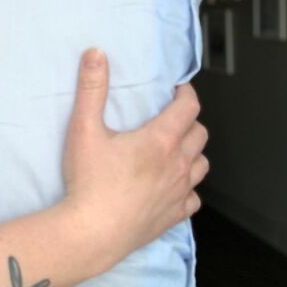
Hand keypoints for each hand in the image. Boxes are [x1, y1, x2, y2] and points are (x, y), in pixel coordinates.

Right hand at [61, 49, 208, 269]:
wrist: (91, 233)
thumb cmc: (89, 181)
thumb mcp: (84, 129)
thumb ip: (92, 88)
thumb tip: (96, 54)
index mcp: (161, 140)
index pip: (189, 107)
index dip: (185, 93)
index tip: (176, 89)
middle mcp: (178, 165)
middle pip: (200, 134)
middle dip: (189, 121)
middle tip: (171, 116)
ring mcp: (179, 193)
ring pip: (202, 165)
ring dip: (193, 153)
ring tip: (174, 150)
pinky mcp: (173, 216)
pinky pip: (193, 198)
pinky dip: (188, 188)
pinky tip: (172, 186)